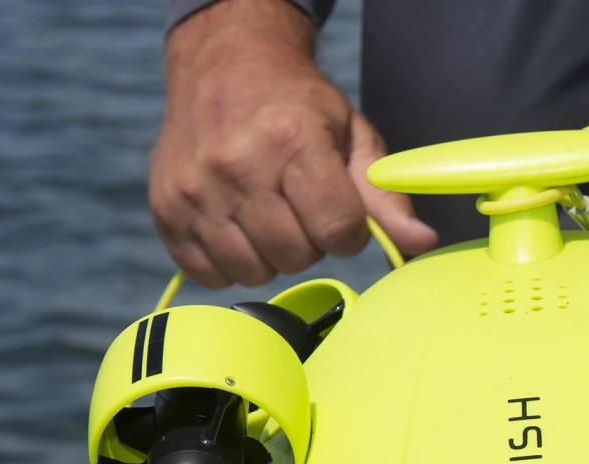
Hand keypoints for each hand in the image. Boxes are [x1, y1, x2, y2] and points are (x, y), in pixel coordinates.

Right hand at [149, 0, 436, 287]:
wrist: (223, 65)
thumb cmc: (297, 105)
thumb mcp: (352, 136)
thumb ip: (386, 195)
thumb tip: (421, 244)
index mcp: (292, 141)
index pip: (337, 230)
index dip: (346, 231)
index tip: (338, 210)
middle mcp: (237, 165)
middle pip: (295, 256)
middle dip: (309, 242)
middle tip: (300, 207)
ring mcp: (196, 189)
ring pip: (252, 271)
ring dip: (269, 255)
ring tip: (268, 215)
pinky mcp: (167, 209)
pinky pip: (209, 274)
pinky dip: (229, 261)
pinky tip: (237, 225)